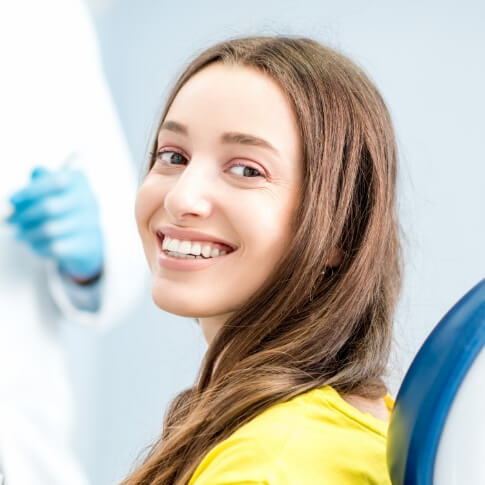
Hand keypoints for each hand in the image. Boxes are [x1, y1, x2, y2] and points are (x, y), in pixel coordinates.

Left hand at [7, 166, 103, 281]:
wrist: (88, 238)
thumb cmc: (64, 208)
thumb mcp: (54, 189)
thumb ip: (41, 181)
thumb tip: (23, 188)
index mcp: (79, 182)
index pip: (54, 182)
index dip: (30, 191)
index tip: (12, 200)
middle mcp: (89, 201)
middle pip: (49, 207)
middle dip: (24, 215)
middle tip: (11, 221)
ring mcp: (90, 224)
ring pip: (50, 230)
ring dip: (28, 233)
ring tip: (20, 235)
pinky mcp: (86, 245)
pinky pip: (55, 247)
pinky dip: (39, 246)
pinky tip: (34, 245)